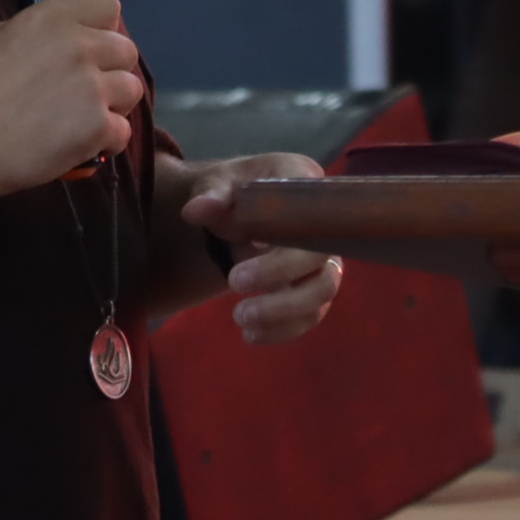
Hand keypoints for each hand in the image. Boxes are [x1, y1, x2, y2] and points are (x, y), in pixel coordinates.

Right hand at [0, 0, 144, 194]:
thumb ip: (21, 29)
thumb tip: (40, 39)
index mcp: (51, 18)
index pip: (106, 5)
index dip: (100, 25)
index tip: (89, 43)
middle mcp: (79, 46)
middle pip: (126, 50)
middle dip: (110, 68)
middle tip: (86, 87)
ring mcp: (92, 87)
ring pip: (132, 89)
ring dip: (113, 105)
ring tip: (86, 118)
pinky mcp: (98, 127)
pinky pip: (122, 131)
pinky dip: (106, 141)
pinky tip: (83, 145)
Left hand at [178, 153, 344, 344]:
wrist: (238, 213)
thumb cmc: (234, 193)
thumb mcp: (217, 184)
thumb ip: (210, 195)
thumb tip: (195, 211)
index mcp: (303, 185)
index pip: (309, 213)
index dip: (286, 237)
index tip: (249, 250)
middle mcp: (323, 225)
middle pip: (319, 257)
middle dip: (279, 275)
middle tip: (233, 282)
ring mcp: (322, 259)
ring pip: (322, 291)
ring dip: (284, 311)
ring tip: (240, 319)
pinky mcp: (314, 287)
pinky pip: (312, 314)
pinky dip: (284, 329)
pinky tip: (250, 334)